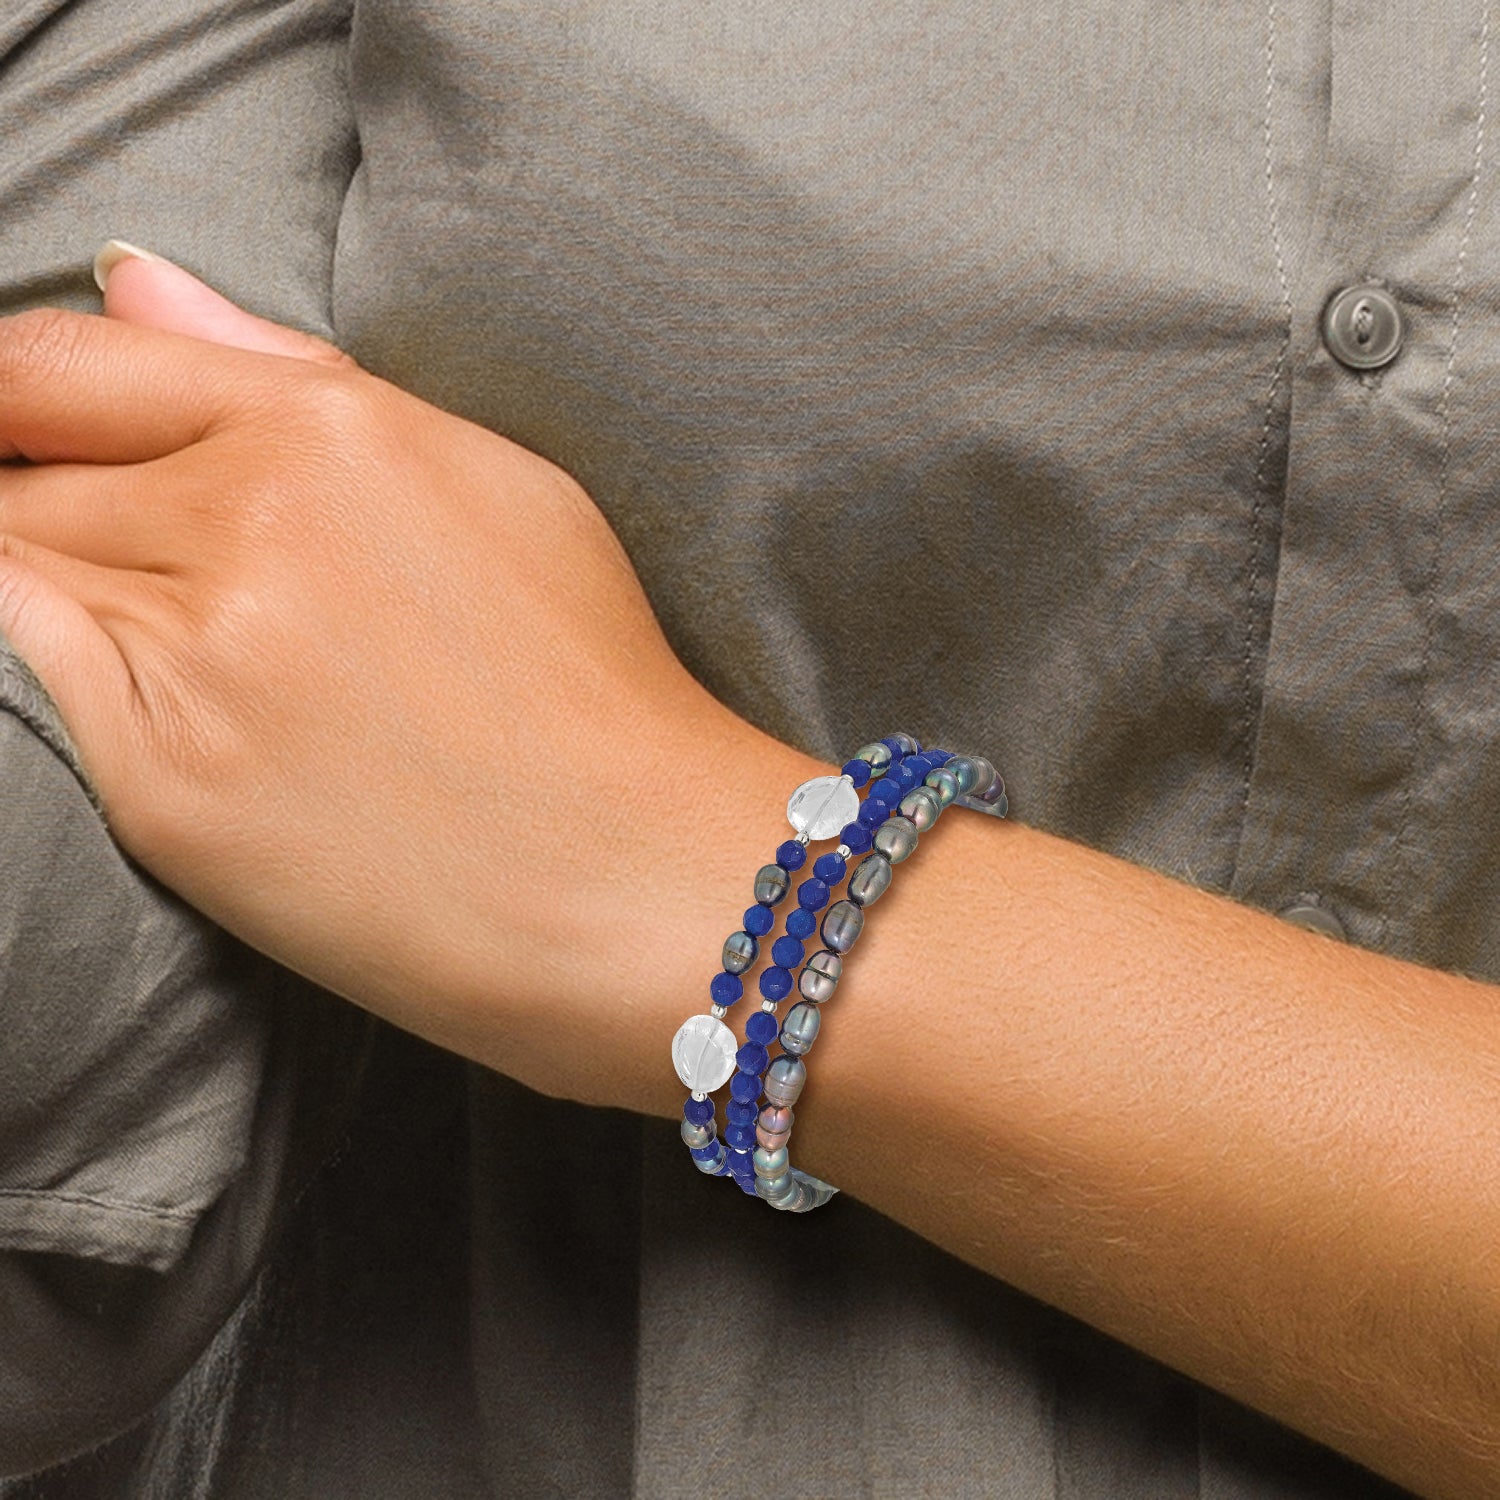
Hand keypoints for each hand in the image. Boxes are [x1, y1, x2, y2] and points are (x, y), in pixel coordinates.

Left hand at [0, 250, 742, 1099]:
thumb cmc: (593, 684)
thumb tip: (135, 285)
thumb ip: (294, 373)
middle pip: (30, 469)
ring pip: (19, 569)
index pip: (67, 364)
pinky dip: (66, 672)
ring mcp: (199, 657)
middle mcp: (250, 523)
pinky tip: (177, 705)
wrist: (636, 878)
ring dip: (67, 591)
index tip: (28, 431)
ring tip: (206, 654)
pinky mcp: (164, 786)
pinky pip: (35, 682)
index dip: (16, 395)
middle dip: (47, 498)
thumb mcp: (495, 484)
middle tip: (157, 574)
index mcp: (333, 433)